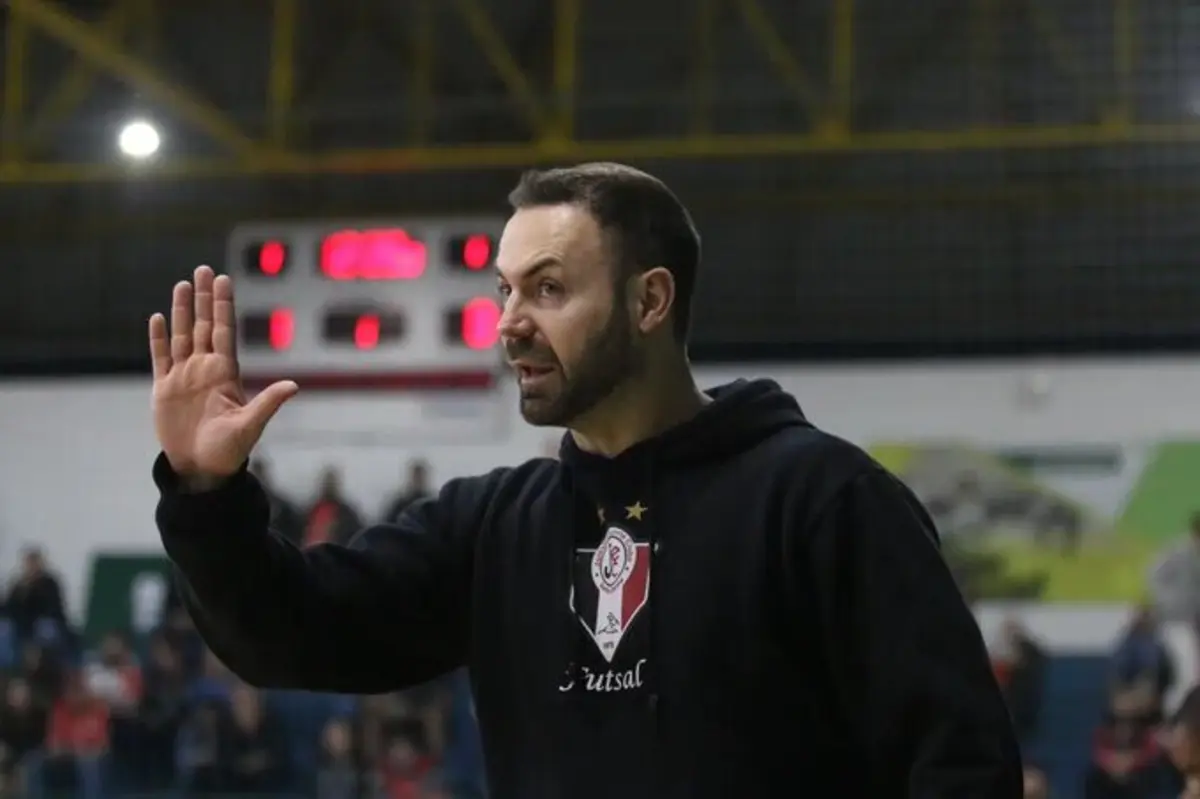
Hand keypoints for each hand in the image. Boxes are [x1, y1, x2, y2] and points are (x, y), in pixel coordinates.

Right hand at [149, 265, 297, 486]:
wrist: (202, 468)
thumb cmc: (230, 449)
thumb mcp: (250, 425)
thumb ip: (268, 402)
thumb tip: (294, 386)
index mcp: (225, 372)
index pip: (224, 330)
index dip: (222, 305)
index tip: (224, 279)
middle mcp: (205, 369)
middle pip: (202, 325)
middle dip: (202, 298)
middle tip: (203, 269)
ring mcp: (184, 377)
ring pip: (181, 335)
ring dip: (180, 310)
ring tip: (181, 284)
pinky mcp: (164, 390)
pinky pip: (160, 358)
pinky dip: (159, 338)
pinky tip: (158, 318)